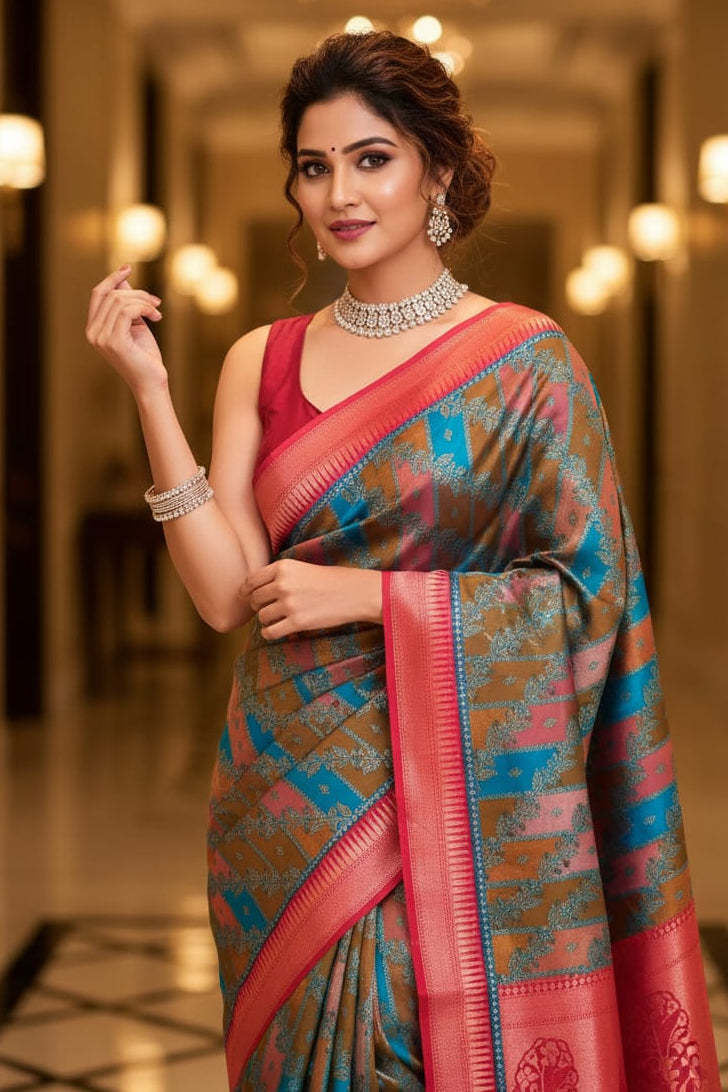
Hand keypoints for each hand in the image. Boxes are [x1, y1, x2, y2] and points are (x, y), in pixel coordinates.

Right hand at [86, 265, 166, 397]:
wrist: (152, 382)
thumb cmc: (145, 356)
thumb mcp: (135, 324)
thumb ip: (127, 304)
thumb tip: (123, 281)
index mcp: (94, 328)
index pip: (98, 294)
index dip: (112, 278)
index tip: (128, 268)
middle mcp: (93, 333)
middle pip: (112, 295)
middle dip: (137, 293)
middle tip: (156, 303)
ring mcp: (101, 338)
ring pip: (120, 301)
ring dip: (144, 302)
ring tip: (157, 312)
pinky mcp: (114, 342)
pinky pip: (127, 311)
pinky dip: (144, 308)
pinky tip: (156, 317)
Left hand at [244, 559, 381, 639]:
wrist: (353, 593)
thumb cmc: (329, 580)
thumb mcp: (301, 568)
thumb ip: (279, 575)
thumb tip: (254, 591)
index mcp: (282, 567)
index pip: (251, 580)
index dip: (245, 591)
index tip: (245, 597)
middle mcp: (283, 584)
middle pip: (255, 599)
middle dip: (257, 606)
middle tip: (266, 609)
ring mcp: (289, 603)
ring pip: (262, 616)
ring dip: (265, 619)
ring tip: (276, 619)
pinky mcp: (297, 622)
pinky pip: (270, 631)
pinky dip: (268, 633)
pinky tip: (273, 631)